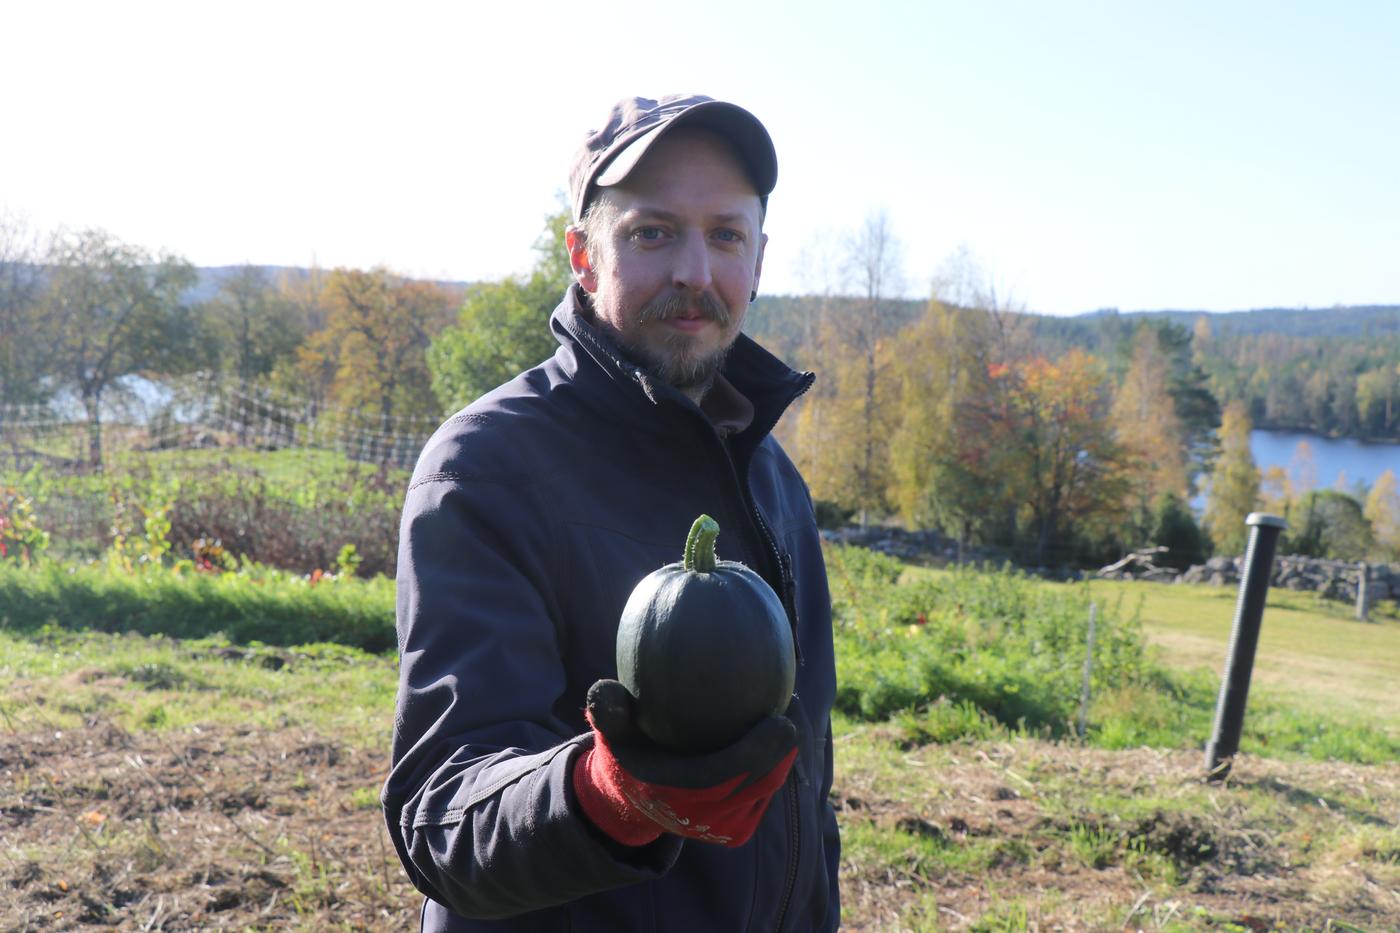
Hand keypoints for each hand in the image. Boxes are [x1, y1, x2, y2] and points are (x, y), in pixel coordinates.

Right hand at [572, 679, 796, 847]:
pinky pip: (765, 796)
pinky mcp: (737, 833)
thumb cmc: (629, 753)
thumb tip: (604, 688)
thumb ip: (608, 711)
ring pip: (766, 790)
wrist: (639, 802)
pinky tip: (781, 733)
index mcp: (671, 794)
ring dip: (783, 755)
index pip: (723, 777)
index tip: (780, 720)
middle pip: (756, 784)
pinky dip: (777, 767)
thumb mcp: (611, 732)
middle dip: (781, 750)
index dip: (757, 753)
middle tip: (791, 708)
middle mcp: (700, 819)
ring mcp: (722, 830)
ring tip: (790, 714)